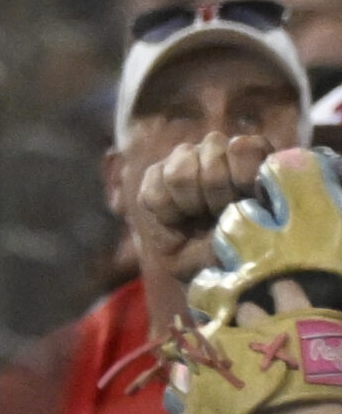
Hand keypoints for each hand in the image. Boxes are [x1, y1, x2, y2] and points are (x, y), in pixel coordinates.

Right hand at [136, 132, 272, 281]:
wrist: (198, 266)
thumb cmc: (234, 250)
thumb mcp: (257, 238)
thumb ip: (258, 216)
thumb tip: (246, 204)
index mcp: (252, 158)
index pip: (245, 146)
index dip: (244, 177)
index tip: (248, 203)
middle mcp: (218, 150)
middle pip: (212, 158)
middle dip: (217, 197)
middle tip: (221, 215)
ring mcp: (185, 158)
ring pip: (180, 174)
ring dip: (191, 204)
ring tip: (199, 217)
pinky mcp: (155, 173)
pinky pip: (156, 189)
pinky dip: (167, 213)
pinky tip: (177, 219)